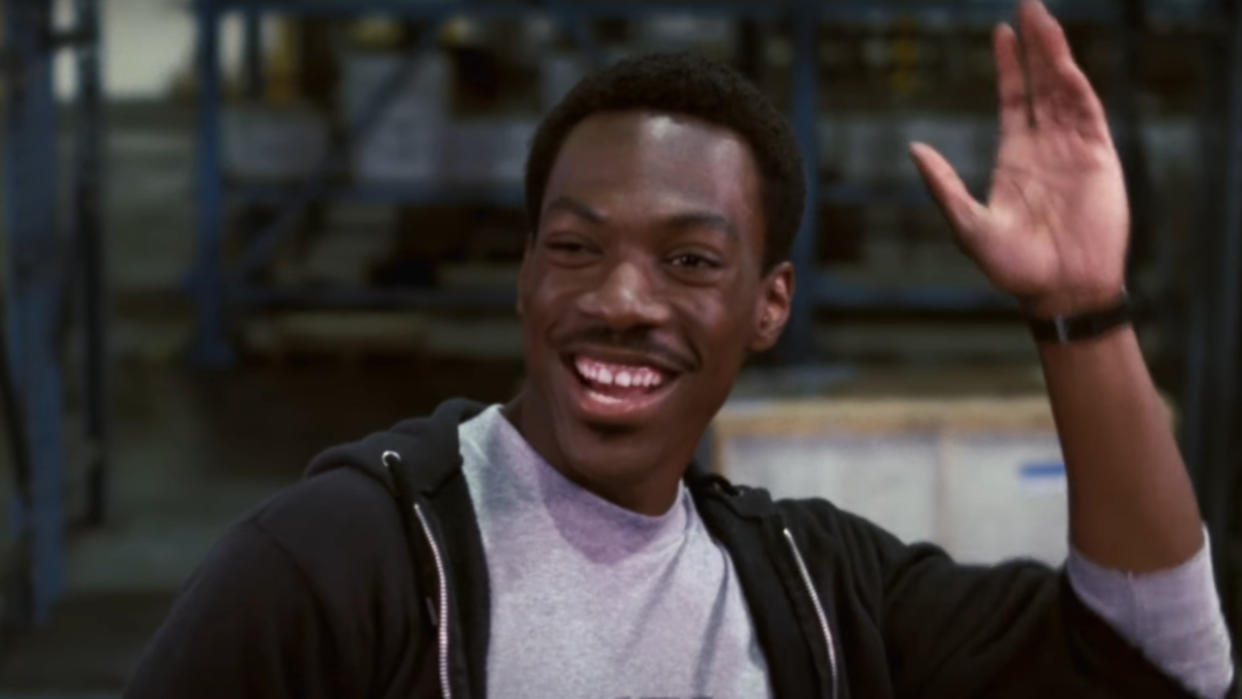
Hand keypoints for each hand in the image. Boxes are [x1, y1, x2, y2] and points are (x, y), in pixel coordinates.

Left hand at [909, 0, 1128, 316]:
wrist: (1060, 290)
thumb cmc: (1013, 267)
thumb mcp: (968, 225)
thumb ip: (942, 185)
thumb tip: (914, 148)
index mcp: (1015, 157)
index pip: (1013, 99)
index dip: (1009, 66)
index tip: (1001, 31)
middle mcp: (1045, 147)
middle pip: (1040, 84)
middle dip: (1034, 46)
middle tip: (1027, 6)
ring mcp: (1074, 150)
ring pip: (1064, 89)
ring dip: (1054, 55)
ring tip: (1042, 18)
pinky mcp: (1099, 158)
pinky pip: (1087, 112)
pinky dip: (1076, 83)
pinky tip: (1064, 60)